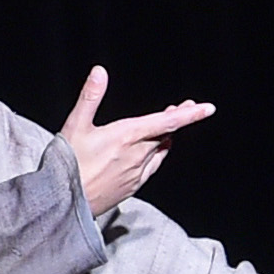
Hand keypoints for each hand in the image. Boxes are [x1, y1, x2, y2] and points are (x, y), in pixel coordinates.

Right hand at [58, 65, 211, 215]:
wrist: (65, 202)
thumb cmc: (68, 163)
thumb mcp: (75, 125)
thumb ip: (90, 96)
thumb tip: (100, 71)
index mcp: (127, 136)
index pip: (167, 122)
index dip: (189, 115)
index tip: (208, 108)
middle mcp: (137, 155)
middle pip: (166, 134)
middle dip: (176, 120)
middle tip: (184, 108)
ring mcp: (136, 173)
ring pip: (160, 151)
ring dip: (166, 137)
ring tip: (168, 127)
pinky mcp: (132, 186)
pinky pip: (152, 167)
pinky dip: (157, 154)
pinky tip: (153, 152)